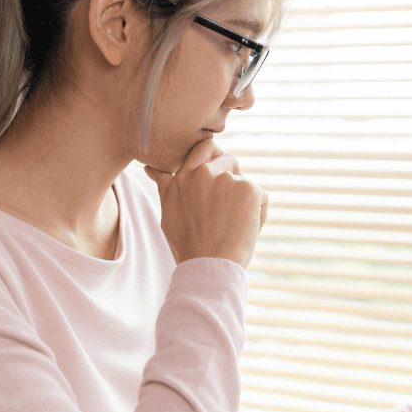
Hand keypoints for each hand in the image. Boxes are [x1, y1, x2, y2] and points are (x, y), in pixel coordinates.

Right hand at [143, 136, 267, 268]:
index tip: (218, 173)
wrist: (209, 265)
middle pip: (228, 158)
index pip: (203, 147)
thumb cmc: (188, 244)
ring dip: (244, 198)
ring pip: (245, 181)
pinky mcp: (249, 189)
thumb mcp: (168, 211)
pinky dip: (259, 213)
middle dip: (233, 175)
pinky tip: (245, 231)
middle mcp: (203, 172)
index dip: (214, 156)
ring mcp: (227, 179)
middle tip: (230, 204)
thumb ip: (165, 185)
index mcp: (184, 177)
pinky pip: (261, 196)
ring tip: (233, 224)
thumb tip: (150, 168)